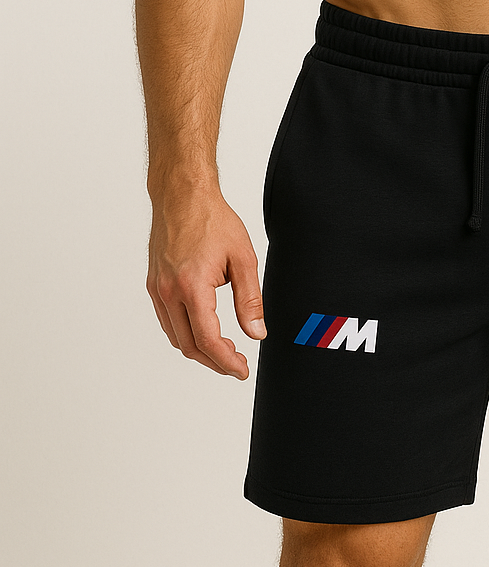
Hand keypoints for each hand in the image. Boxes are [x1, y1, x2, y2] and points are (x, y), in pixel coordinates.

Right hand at [148, 190, 265, 377]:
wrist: (183, 196)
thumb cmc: (213, 220)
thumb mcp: (243, 258)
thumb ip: (250, 300)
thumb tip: (256, 333)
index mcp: (192, 286)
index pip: (208, 340)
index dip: (226, 362)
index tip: (242, 370)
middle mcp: (169, 292)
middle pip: (189, 346)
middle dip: (214, 361)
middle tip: (237, 364)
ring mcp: (157, 290)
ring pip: (176, 337)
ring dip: (199, 350)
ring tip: (225, 350)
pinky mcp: (154, 285)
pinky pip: (167, 322)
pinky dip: (185, 334)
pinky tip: (204, 330)